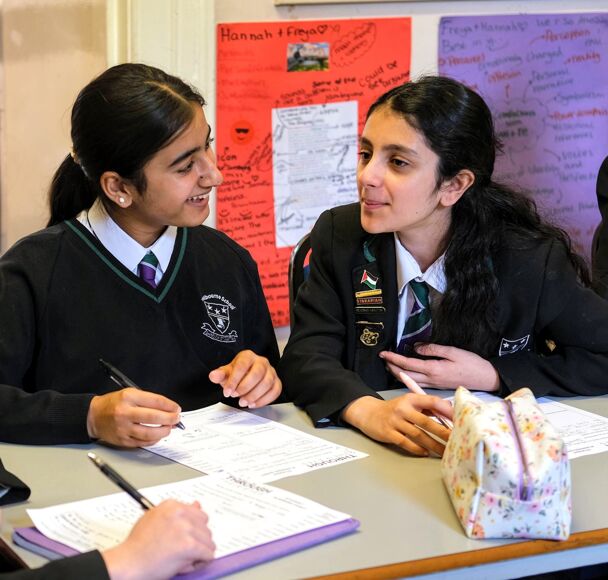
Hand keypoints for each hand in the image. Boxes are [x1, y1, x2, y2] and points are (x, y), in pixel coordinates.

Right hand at [87, 389, 181, 446]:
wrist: (93, 416)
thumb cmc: (113, 404)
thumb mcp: (130, 393)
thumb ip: (149, 401)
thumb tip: (169, 409)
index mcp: (129, 397)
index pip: (155, 401)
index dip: (170, 406)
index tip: (176, 409)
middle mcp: (125, 412)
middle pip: (153, 417)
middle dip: (170, 419)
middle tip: (176, 419)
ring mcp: (123, 428)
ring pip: (149, 433)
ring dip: (164, 431)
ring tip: (168, 428)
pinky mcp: (122, 440)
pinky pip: (142, 442)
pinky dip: (154, 440)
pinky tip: (158, 436)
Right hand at [102, 499, 214, 579]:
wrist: (128, 564)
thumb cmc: (138, 546)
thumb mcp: (155, 520)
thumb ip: (178, 513)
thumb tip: (197, 505)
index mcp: (172, 506)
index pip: (198, 514)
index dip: (193, 530)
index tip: (184, 538)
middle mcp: (180, 513)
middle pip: (205, 527)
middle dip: (197, 541)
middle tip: (182, 551)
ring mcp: (185, 528)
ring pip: (208, 541)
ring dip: (199, 552)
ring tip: (181, 558)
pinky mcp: (189, 545)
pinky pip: (208, 554)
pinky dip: (201, 562)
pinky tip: (187, 564)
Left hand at [209, 350, 281, 407]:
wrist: (247, 376)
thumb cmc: (238, 373)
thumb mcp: (227, 373)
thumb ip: (220, 374)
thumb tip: (213, 376)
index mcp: (248, 356)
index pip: (242, 366)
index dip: (234, 380)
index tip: (227, 392)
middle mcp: (262, 361)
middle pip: (258, 373)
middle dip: (245, 387)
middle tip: (236, 396)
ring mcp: (271, 371)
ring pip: (267, 383)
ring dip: (254, 395)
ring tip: (243, 402)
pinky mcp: (277, 382)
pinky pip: (275, 391)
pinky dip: (264, 400)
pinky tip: (253, 404)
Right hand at [342, 394, 452, 455]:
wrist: (368, 413)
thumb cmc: (394, 409)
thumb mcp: (409, 403)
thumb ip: (426, 408)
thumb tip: (450, 416)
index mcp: (411, 398)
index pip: (432, 402)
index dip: (446, 411)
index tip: (459, 420)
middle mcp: (403, 408)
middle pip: (427, 422)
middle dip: (443, 433)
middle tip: (457, 441)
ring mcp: (395, 421)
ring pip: (418, 435)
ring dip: (433, 445)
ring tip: (445, 452)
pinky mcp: (388, 433)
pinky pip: (406, 443)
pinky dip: (417, 449)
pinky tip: (425, 453)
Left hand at [380, 344, 499, 391]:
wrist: (486, 378)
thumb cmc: (472, 364)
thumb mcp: (453, 351)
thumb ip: (433, 349)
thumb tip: (416, 348)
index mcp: (433, 369)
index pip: (407, 364)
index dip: (393, 359)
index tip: (383, 353)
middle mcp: (431, 379)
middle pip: (405, 375)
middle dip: (391, 367)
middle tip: (383, 359)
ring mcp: (434, 384)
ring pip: (410, 380)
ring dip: (398, 373)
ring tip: (390, 365)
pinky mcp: (438, 386)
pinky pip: (418, 383)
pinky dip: (408, 377)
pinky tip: (406, 372)